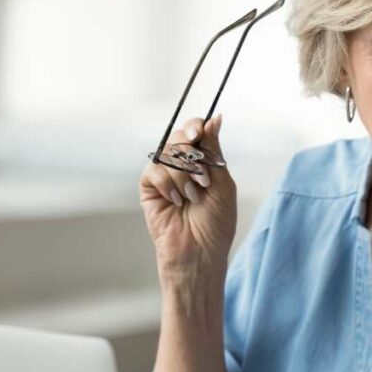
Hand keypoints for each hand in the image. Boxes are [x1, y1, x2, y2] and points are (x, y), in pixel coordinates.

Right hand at [139, 114, 236, 284]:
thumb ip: (214, 150)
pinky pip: (153, 170)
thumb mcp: (222, 183)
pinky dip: (167, 183)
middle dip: (190, 153)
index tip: (198, 134)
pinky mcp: (150, 188)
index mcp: (203, 162)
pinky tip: (176, 201)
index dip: (195, 127)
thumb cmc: (215, 224)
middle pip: (178, 138)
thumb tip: (214, 118)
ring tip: (193, 196)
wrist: (199, 253)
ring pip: (166, 153)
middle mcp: (183, 166)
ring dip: (183, 174)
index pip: (195, 131)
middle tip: (202, 176)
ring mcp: (165, 176)